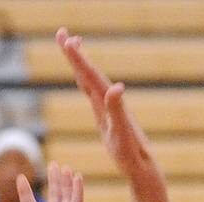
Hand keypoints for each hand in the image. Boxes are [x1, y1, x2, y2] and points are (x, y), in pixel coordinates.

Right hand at [57, 29, 156, 183]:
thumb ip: (118, 110)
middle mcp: (109, 101)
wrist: (142, 166)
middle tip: (61, 32)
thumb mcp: (121, 134)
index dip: (78, 58)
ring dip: (80, 62)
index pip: (90, 75)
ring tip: (70, 44)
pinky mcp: (106, 117)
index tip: (67, 40)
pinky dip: (85, 80)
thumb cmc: (131, 155)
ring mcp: (107, 108)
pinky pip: (92, 93)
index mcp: (109, 102)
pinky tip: (82, 78)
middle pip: (89, 72)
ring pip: (90, 79)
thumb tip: (117, 87)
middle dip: (74, 53)